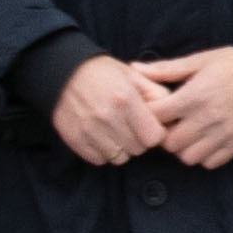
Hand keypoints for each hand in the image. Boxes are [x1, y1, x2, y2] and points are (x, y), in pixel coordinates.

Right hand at [50, 54, 168, 166]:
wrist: (62, 72)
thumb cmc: (103, 73)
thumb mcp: (133, 75)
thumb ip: (156, 92)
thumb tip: (170, 113)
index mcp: (126, 99)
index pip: (154, 137)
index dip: (154, 133)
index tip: (149, 126)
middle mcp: (108, 117)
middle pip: (138, 149)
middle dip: (138, 140)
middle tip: (130, 127)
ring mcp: (89, 130)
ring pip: (120, 158)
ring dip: (121, 148)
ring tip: (115, 132)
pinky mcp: (75, 140)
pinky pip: (99, 160)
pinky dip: (103, 152)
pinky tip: (101, 137)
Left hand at [142, 45, 232, 168]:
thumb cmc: (231, 65)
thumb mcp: (198, 61)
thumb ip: (165, 69)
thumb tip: (134, 68)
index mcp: (193, 96)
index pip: (156, 117)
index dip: (150, 116)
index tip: (156, 111)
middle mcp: (207, 118)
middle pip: (170, 143)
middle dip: (165, 136)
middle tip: (170, 126)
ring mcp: (222, 134)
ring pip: (188, 157)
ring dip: (183, 148)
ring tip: (187, 134)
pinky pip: (209, 163)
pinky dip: (203, 156)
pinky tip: (204, 141)